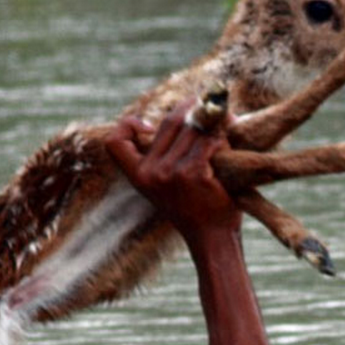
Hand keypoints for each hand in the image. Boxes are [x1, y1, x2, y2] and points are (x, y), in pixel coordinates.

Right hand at [105, 100, 241, 243]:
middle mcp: (151, 172)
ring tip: (228, 126)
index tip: (148, 126)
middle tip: (212, 105)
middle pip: (171, 121)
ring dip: (217, 123)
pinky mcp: (193, 173)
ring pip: (195, 127)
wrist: (213, 239)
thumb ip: (167, 154)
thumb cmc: (197, 208)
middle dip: (195, 109)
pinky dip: (224, 139)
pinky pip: (210, 140)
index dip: (126, 125)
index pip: (115, 142)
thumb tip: (190, 109)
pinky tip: (230, 149)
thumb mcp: (168, 184)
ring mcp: (171, 172)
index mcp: (139, 175)